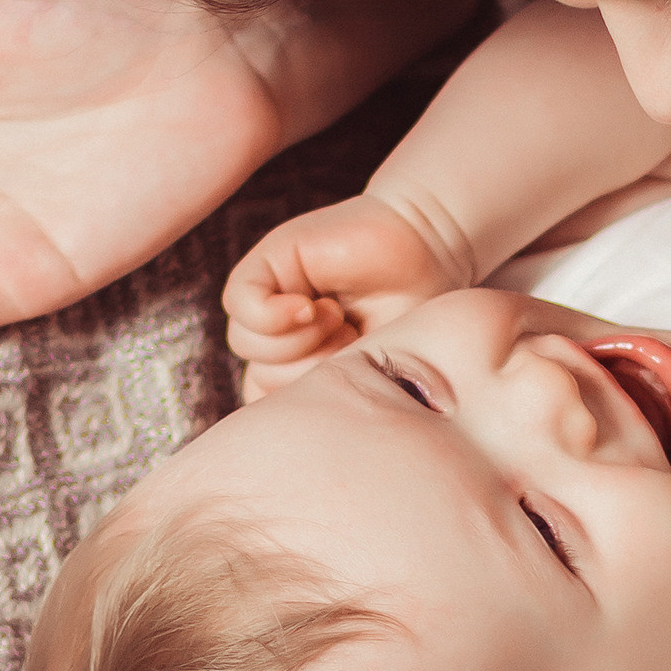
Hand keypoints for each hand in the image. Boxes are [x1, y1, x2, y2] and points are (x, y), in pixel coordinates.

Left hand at [224, 194, 465, 398]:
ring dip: (300, 341)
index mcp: (300, 364)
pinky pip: (241, 304)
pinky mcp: (266, 264)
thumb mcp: (378, 371)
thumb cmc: (412, 309)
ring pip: (246, 344)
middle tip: (353, 340)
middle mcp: (279, 334)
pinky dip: (275, 314)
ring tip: (339, 318)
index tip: (349, 386)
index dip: (300, 410)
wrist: (429, 243)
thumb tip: (296, 427)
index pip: (267, 409)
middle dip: (310, 371)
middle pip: (259, 378)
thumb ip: (333, 395)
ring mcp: (270, 297)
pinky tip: (313, 304)